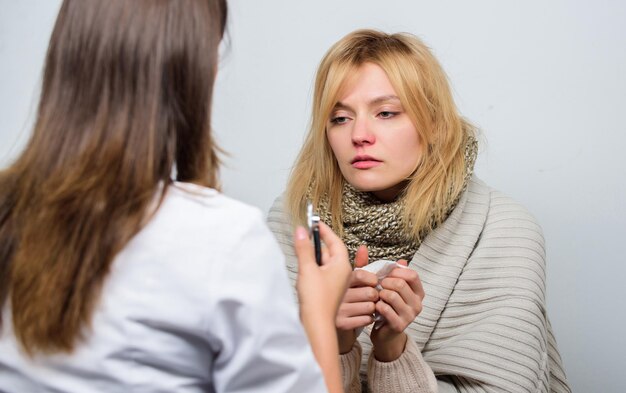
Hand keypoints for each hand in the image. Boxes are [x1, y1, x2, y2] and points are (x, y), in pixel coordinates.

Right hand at [294, 222, 350, 392]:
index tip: (315, 223)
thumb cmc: (316, 299)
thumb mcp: (308, 268)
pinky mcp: (328, 292)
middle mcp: (342, 274)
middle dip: (316, 245)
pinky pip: (322, 275)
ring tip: (302, 253)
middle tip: (303, 236)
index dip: (325, 231)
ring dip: (313, 257)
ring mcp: (335, 284)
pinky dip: (313, 269)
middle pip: (329, 252)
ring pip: (325, 264)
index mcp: (342, 266)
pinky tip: (304, 271)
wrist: (316, 325)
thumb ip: (304, 248)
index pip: (335, 242)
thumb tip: (301, 230)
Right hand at [335, 245, 378, 353]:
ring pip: (371, 306)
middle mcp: (339, 293)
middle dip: (373, 295)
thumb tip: (363, 248)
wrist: (321, 320)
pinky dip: (368, 318)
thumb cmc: (336, 296)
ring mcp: (340, 309)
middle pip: (370, 292)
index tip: (373, 282)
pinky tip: (361, 315)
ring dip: (371, 307)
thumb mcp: (347, 277)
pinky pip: (367, 319)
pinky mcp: (342, 323)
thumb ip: (358, 263)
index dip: (372, 279)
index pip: (362, 275)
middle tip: (368, 296)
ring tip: (364, 305)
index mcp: (340, 279)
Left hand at [370, 259, 423, 361]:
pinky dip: (376, 306)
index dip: (396, 271)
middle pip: (400, 284)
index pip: (412, 274)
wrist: (384, 332)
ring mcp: (410, 316)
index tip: (385, 275)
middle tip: (378, 287)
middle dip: (384, 282)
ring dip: (379, 294)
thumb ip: (386, 269)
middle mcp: (418, 304)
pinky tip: (375, 307)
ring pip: (391, 295)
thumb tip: (388, 255)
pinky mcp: (400, 325)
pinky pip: (385, 309)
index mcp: (418, 292)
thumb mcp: (387, 285)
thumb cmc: (385, 305)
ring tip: (377, 297)